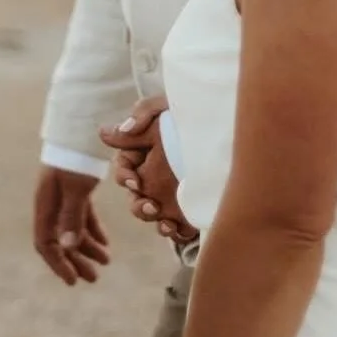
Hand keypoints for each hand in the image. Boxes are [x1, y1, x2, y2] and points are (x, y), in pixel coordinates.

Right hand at [32, 165, 110, 286]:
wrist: (83, 127)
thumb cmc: (77, 157)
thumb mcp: (76, 187)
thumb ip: (71, 216)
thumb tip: (67, 246)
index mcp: (46, 204)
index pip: (46, 242)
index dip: (58, 263)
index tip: (72, 281)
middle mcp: (51, 203)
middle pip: (61, 239)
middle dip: (76, 260)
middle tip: (93, 278)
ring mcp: (64, 196)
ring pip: (73, 229)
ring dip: (87, 247)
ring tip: (106, 262)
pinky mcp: (76, 189)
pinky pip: (82, 216)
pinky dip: (93, 230)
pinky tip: (105, 243)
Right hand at [101, 98, 198, 247]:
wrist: (230, 123)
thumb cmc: (197, 111)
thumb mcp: (170, 105)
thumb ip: (142, 114)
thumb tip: (106, 133)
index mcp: (146, 150)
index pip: (124, 168)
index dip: (124, 176)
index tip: (133, 181)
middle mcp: (156, 174)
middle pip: (135, 197)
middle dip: (138, 206)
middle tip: (151, 206)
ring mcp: (173, 193)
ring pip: (153, 215)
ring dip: (153, 221)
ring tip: (165, 223)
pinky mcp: (192, 207)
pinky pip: (178, 226)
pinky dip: (175, 231)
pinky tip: (179, 228)